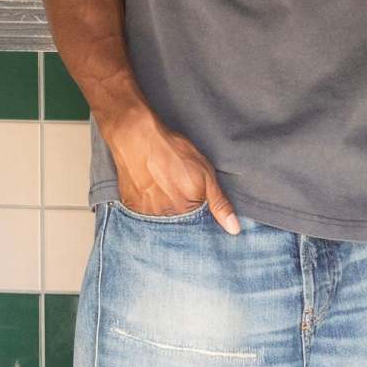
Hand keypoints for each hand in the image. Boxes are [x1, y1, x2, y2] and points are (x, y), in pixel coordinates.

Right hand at [103, 103, 240, 232]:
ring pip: (160, 222)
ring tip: (162, 189)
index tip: (195, 205)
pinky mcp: (131, 207)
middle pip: (178, 227)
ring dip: (164, 212)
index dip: (198, 218)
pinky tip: (150, 191)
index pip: (197, 228)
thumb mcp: (205, 174)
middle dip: (181, 216)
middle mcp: (166, 217)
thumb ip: (219, 203)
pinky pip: (142, 216)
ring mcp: (146, 213)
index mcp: (188, 210)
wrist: (136, 137)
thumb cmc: (173, 151)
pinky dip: (148, 207)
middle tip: (175, 190)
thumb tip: (234, 229)